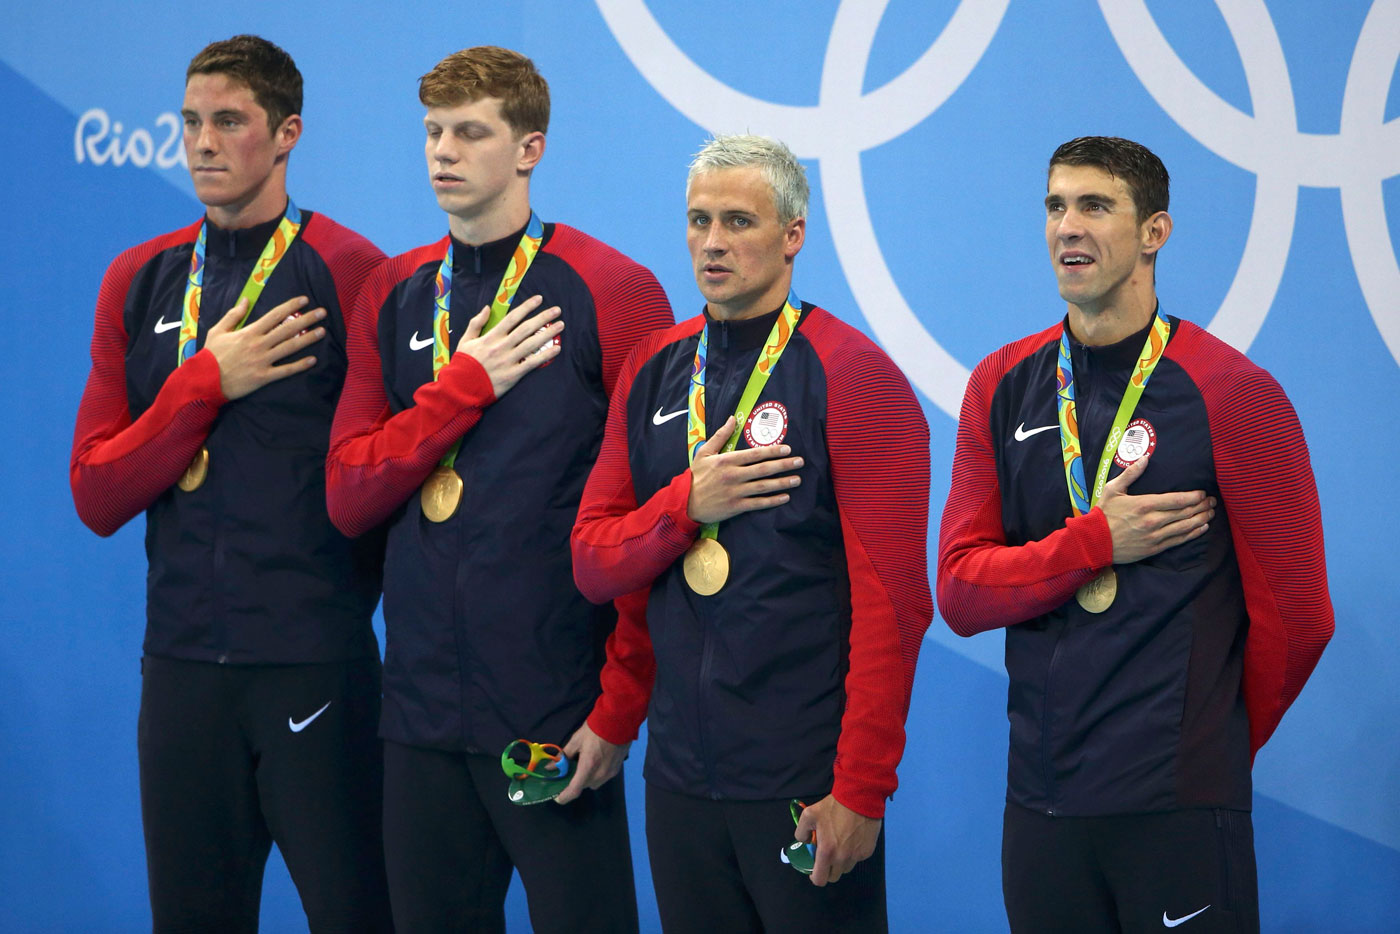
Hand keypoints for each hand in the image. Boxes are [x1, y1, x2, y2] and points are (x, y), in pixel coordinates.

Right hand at [204, 296, 326, 399]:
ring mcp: (263, 361)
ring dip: (308, 339)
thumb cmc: (211, 355)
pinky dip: (300, 365)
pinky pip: (285, 370)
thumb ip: (233, 315)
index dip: (291, 306)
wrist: (205, 380)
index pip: (274, 315)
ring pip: (290, 347)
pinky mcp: (264, 376)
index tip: (305, 299)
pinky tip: (313, 360)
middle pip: (287, 329)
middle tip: (323, 313)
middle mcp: (259, 344)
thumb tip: (246, 300)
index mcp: (249, 332)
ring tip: (323, 331)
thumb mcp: (218, 331)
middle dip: (307, 319)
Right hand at [454, 294, 562, 397]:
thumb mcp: (465, 340)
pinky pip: (532, 363)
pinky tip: (557, 349)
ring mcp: (508, 360)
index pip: (512, 317)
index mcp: (491, 336)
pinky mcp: (513, 374)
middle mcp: (502, 346)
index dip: (527, 307)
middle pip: (526, 328)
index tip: (539, 299)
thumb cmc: (463, 363)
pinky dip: (545, 355)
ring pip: (532, 343)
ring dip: (548, 333)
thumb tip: (488, 307)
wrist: (462, 388)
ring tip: (561, 325)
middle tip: (557, 310)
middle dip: (543, 317)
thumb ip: (476, 323)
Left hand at [554, 721, 628, 804]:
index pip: (574, 791)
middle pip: (584, 786)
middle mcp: (600, 775)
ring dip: (587, 778)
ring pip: (594, 783)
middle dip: (576, 782)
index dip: (564, 797)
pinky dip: (596, 774)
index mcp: (588, 767)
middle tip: (569, 772)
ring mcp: (610, 773)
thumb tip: (550, 767)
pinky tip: (595, 761)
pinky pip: (603, 778)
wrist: (619, 720)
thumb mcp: (576, 740)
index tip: (557, 797)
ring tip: (583, 765)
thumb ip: (563, 756)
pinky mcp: (617, 769)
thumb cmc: (595, 729)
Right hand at [686, 417, 802, 524]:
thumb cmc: (696, 476)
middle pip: (764, 469)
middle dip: (784, 465)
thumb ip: (720, 436)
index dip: (773, 451)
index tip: (787, 449)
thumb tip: (732, 419)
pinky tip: (785, 497)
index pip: (755, 454)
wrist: (685, 502)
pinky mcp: (736, 507)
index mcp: (727, 460)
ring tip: (797, 479)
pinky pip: (758, 503)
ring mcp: (736, 492)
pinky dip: (773, 500)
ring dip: (783, 482)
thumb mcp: (704, 452)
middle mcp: (733, 475)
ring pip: (764, 486)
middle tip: (800, 462)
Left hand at [793, 795, 881, 885]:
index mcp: (827, 852)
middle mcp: (842, 858)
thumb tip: (806, 842)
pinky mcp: (868, 851)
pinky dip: (852, 854)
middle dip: (827, 869)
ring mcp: (857, 856)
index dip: (814, 877)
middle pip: (833, 877)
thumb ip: (801, 832)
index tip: (813, 871)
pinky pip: (857, 859)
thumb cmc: (833, 807)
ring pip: (846, 868)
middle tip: (826, 855)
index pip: (820, 879)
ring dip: (840, 862)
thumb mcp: (809, 815)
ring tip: (839, 845)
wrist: (860, 798)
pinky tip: (851, 839)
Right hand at [1097, 452, 1215, 563]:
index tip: (1202, 493)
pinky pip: (1178, 540)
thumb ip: (1131, 474)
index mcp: (1144, 504)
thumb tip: (1145, 459)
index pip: (1177, 499)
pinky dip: (1192, 534)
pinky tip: (1202, 528)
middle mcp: (1152, 520)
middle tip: (1212, 501)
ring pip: (1185, 527)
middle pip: (1185, 512)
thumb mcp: (1112, 490)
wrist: (1093, 542)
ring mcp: (1154, 536)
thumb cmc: (1103, 514)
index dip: (1194, 496)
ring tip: (1211, 513)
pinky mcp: (1154, 548)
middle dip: (1202, 506)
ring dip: (1201, 519)